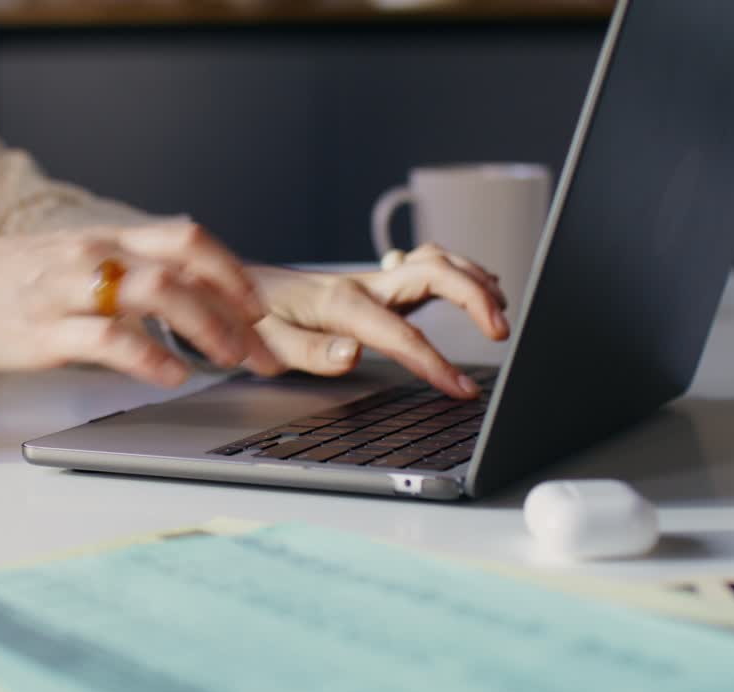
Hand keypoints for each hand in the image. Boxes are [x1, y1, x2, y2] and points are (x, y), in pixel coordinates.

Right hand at [0, 221, 279, 386]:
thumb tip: (179, 294)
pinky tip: (173, 376)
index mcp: (105, 238)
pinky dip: (150, 358)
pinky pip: (109, 340)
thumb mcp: (70, 260)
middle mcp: (95, 255)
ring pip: (158, 294)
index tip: (261, 305)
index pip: (188, 239)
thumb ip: (122, 271)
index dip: (233, 270)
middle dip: (236, 305)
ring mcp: (70, 290)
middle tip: (263, 346)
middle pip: (186, 264)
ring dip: (207, 328)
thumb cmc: (4, 282)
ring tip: (232, 360)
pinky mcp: (45, 330)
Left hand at [247, 244, 510, 398]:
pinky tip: (476, 287)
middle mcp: (362, 284)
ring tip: (500, 309)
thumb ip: (309, 351)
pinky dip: (458, 272)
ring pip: (435, 261)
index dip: (436, 363)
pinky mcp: (375, 283)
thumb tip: (352, 356)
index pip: (400, 334)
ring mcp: (371, 279)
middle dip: (474, 296)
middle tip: (501, 330)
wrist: (232, 288)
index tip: (463, 389)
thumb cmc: (249, 319)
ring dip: (473, 278)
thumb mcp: (266, 344)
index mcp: (339, 303)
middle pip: (433, 272)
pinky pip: (427, 266)